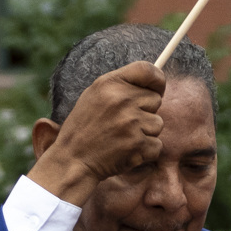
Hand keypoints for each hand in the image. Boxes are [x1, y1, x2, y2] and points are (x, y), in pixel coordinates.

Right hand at [31, 63, 165, 199]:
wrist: (73, 160)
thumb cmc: (84, 128)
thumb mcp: (94, 95)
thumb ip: (121, 86)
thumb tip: (153, 84)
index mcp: (110, 83)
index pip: (147, 70)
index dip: (157, 80)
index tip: (156, 89)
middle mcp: (122, 99)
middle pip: (156, 99)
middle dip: (145, 111)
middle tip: (124, 123)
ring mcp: (131, 122)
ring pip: (157, 123)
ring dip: (145, 133)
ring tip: (123, 137)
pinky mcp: (138, 143)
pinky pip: (157, 145)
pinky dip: (145, 152)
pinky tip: (126, 151)